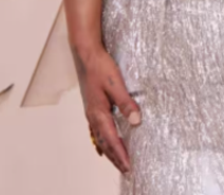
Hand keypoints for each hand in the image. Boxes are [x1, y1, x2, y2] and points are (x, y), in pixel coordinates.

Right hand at [71, 43, 141, 173]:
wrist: (87, 55)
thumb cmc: (101, 67)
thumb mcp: (116, 84)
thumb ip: (126, 103)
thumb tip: (136, 120)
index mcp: (99, 113)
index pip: (111, 139)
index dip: (120, 154)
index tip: (128, 166)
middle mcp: (93, 116)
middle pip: (104, 143)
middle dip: (115, 157)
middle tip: (125, 169)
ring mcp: (91, 112)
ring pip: (100, 138)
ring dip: (109, 150)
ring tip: (116, 161)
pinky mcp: (92, 106)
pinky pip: (96, 130)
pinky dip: (101, 141)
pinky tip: (102, 145)